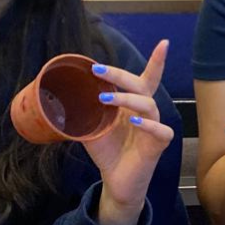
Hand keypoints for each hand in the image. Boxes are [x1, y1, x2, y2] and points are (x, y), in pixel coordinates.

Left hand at [84, 40, 174, 224]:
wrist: (116, 181)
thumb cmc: (108, 151)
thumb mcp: (92, 126)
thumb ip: (85, 110)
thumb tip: (61, 95)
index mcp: (134, 104)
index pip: (147, 78)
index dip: (157, 61)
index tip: (163, 42)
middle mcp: (147, 112)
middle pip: (141, 85)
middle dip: (120, 74)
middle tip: (98, 69)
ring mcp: (155, 127)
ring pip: (148, 104)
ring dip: (126, 98)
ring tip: (104, 97)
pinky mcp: (158, 144)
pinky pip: (160, 131)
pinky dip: (148, 124)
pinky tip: (133, 120)